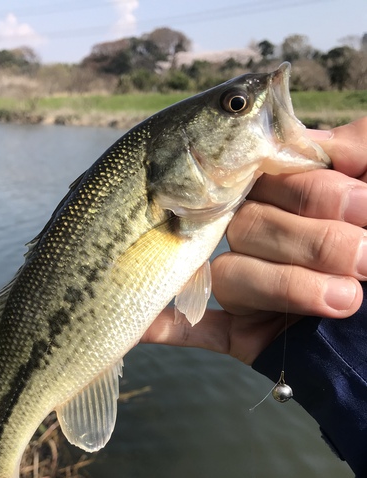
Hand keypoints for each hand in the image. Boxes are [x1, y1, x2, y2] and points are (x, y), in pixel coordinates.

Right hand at [142, 119, 366, 364]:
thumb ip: (357, 147)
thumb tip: (306, 140)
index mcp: (291, 195)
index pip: (273, 179)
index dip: (313, 193)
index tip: (364, 206)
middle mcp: (260, 235)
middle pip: (249, 226)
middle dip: (313, 242)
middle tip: (366, 259)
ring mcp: (248, 287)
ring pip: (231, 277)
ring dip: (284, 287)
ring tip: (344, 301)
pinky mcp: (241, 334)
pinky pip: (192, 329)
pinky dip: (165, 326)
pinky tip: (136, 327)